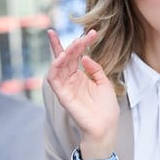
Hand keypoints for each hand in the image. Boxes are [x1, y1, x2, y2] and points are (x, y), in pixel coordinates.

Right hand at [46, 29, 118, 159]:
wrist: (106, 126)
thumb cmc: (105, 108)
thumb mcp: (104, 83)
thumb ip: (94, 69)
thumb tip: (85, 56)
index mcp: (79, 77)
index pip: (74, 56)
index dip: (80, 43)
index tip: (92, 33)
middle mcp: (70, 80)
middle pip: (64, 58)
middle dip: (69, 45)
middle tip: (82, 36)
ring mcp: (65, 87)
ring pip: (57, 66)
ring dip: (62, 54)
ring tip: (72, 46)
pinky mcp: (62, 95)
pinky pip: (54, 79)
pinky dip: (56, 67)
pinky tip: (62, 58)